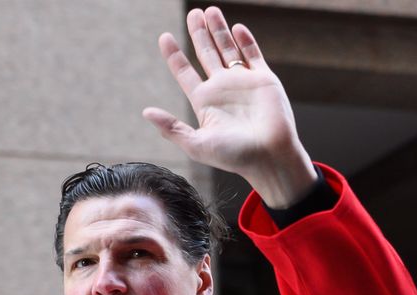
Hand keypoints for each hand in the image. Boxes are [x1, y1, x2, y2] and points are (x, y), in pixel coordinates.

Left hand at [143, 6, 315, 207]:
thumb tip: (146, 112)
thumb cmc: (234, 157)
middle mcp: (222, 89)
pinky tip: (236, 27)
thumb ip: (172, 128)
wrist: (270, 157)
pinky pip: (253, 55)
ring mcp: (243, 82)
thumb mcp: (197, 145)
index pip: (184, 73)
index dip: (174, 55)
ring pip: (228, 49)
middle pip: (206, 53)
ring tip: (210, 11)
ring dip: (219, 30)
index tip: (165, 37)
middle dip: (199, 33)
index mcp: (205, 102)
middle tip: (194, 13)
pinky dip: (245, 41)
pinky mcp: (263, 79)